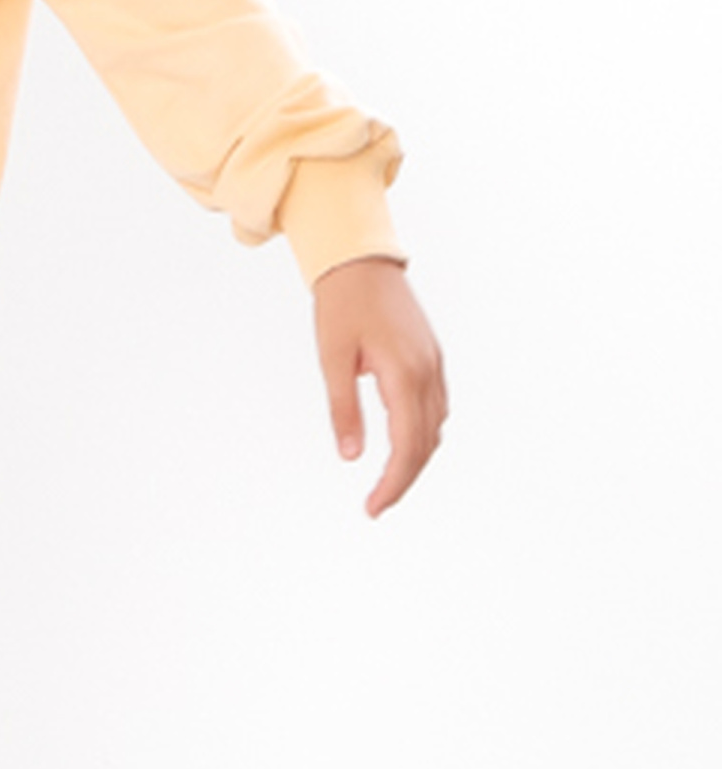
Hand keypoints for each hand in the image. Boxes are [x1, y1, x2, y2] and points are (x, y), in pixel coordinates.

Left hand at [312, 258, 447, 516]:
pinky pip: (435, 408)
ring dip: (415, 459)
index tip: (373, 507)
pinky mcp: (431, 359)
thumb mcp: (332, 359)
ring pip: (434, 428)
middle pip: (425, 444)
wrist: (361, 261)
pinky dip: (421, 434)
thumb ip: (343, 408)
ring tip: (386, 483)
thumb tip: (350, 455)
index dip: (393, 482)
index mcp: (405, 373)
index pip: (407, 445)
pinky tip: (403, 445)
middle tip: (376, 505)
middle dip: (403, 479)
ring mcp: (434, 365)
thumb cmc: (341, 305)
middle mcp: (428, 372)